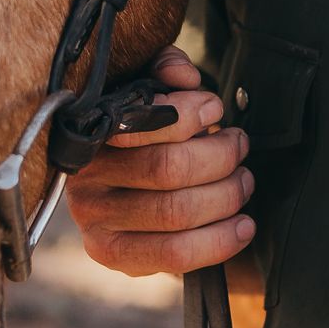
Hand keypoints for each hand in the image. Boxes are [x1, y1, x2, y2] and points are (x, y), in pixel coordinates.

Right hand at [65, 46, 254, 278]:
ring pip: (177, 211)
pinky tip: (243, 225)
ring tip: (244, 181)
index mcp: (89, 133)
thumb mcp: (147, 90)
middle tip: (239, 146)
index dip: (188, 115)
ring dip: (227, 194)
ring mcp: (94, 223)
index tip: (215, 110)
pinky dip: (220, 240)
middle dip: (220, 156)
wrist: (120, 191)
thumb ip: (165, 71)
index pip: (139, 123)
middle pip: (168, 168)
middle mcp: (84, 180)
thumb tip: (187, 79)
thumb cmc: (143, 134)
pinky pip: (175, 255)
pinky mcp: (113, 256)